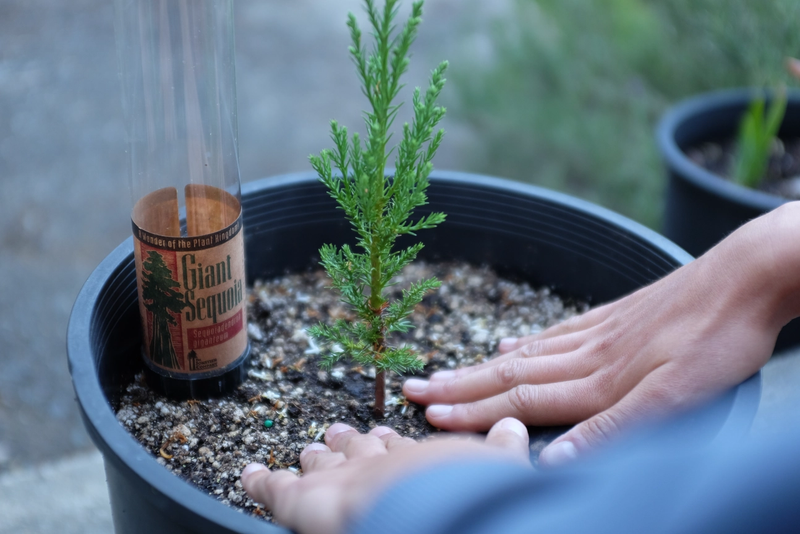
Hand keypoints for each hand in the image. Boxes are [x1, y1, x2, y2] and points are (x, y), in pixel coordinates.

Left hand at [241, 418, 530, 533]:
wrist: (423, 507)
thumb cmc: (461, 493)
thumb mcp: (496, 471)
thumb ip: (503, 450)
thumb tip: (513, 428)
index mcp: (416, 459)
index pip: (401, 450)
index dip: (392, 445)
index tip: (388, 437)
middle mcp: (375, 464)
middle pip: (359, 449)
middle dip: (351, 441)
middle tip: (343, 433)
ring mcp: (338, 478)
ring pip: (321, 462)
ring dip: (316, 456)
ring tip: (312, 448)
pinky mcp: (303, 498)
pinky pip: (273, 489)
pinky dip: (258, 481)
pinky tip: (249, 474)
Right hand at [403, 203, 799, 465]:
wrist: (748, 273)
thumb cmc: (718, 337)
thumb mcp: (679, 395)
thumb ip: (616, 429)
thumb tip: (553, 461)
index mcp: (599, 378)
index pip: (521, 400)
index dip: (473, 411)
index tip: (429, 416)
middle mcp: (588, 353)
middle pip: (511, 374)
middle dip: (460, 386)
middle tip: (414, 389)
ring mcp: (599, 331)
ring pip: (528, 354)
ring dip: (482, 367)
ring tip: (447, 372)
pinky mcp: (616, 315)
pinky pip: (558, 332)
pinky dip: (527, 344)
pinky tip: (512, 344)